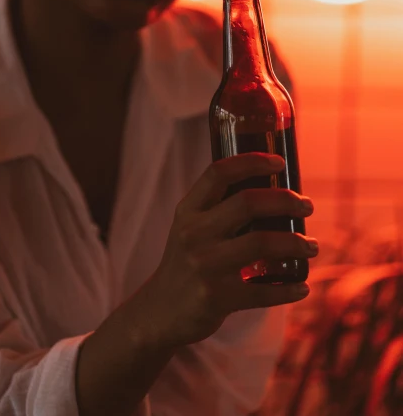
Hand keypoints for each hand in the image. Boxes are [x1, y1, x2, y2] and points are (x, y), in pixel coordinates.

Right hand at [144, 153, 316, 348]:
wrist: (160, 311)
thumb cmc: (186, 262)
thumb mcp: (189, 228)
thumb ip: (218, 210)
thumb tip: (271, 191)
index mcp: (189, 211)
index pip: (219, 173)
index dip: (251, 162)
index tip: (279, 162)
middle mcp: (194, 233)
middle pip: (248, 203)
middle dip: (286, 200)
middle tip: (306, 206)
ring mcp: (205, 265)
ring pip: (262, 242)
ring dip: (296, 243)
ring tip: (311, 246)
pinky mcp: (216, 297)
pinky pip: (263, 291)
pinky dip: (289, 289)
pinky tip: (302, 286)